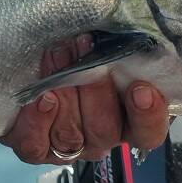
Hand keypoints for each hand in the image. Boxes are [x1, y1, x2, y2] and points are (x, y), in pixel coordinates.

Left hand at [0, 34, 168, 165]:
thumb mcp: (107, 48)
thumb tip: (134, 35)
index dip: (147, 115)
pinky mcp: (36, 147)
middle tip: (86, 46)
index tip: (140, 88)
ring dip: (64, 92)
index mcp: (128, 120)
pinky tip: (40, 97)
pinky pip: (36, 144)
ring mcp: (68, 146)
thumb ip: (124, 50)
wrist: (34, 62)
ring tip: (57, 53)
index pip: (147, 133)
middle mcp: (101, 138)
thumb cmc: (81, 52)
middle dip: (95, 88)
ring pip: (71, 134)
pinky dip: (37, 120)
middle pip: (105, 129)